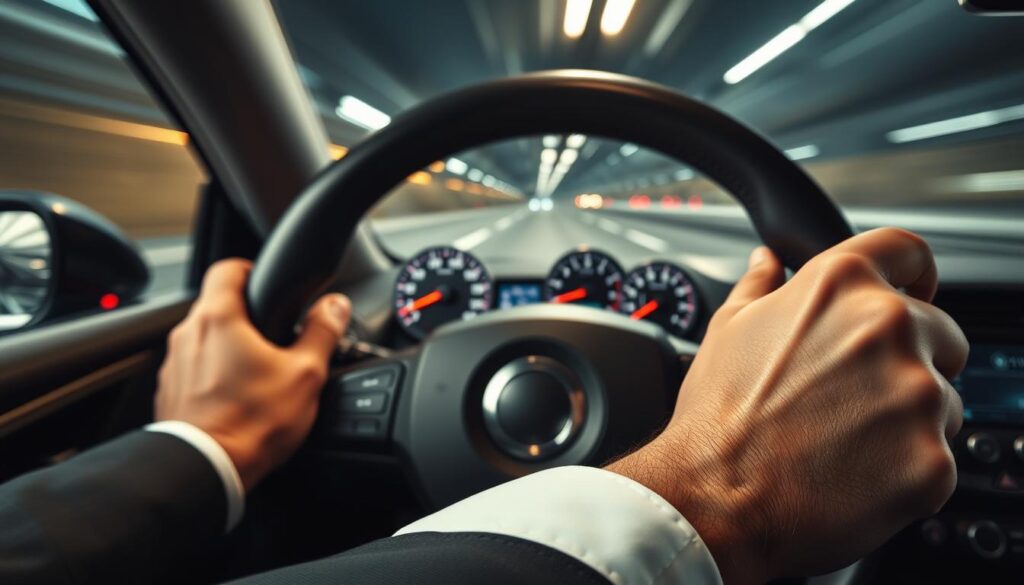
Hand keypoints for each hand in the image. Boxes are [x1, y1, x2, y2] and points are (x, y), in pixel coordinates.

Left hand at [155, 259, 350, 489]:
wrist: (206, 470)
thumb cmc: (251, 422)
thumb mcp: (305, 373)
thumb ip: (322, 332)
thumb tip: (335, 306)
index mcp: (219, 318)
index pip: (227, 268)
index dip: (250, 269)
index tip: (268, 282)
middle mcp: (188, 335)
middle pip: (217, 306)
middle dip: (246, 316)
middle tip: (276, 336)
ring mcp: (174, 366)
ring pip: (204, 340)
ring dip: (228, 348)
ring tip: (259, 373)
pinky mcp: (169, 394)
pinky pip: (194, 371)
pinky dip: (213, 376)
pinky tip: (238, 398)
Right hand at [607, 228, 966, 583]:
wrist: (714, 497)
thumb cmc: (715, 416)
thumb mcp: (726, 330)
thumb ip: (758, 285)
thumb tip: (767, 261)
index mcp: (839, 286)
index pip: (909, 252)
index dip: (914, 275)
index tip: (915, 295)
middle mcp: (887, 327)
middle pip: (940, 332)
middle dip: (910, 359)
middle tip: (853, 396)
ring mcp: (916, 393)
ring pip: (945, 399)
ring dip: (909, 417)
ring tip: (844, 440)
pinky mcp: (932, 458)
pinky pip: (938, 456)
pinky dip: (906, 467)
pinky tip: (854, 473)